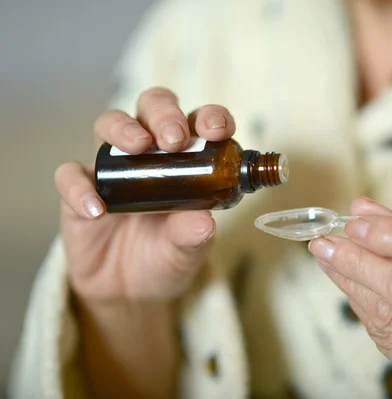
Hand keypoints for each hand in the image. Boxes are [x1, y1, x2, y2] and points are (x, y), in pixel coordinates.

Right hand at [55, 88, 236, 300]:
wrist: (130, 290)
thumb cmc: (166, 257)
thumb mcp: (187, 252)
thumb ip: (194, 236)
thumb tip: (203, 222)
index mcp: (188, 158)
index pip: (199, 123)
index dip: (210, 117)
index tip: (216, 130)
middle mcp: (150, 153)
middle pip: (153, 108)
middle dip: (164, 114)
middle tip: (174, 139)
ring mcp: (114, 167)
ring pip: (108, 123)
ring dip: (123, 128)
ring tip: (137, 146)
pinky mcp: (80, 189)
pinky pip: (70, 176)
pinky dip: (80, 187)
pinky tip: (96, 209)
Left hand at [309, 197, 391, 398]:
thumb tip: (361, 210)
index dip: (390, 234)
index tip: (356, 222)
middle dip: (357, 260)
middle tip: (326, 241)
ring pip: (386, 314)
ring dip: (349, 280)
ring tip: (327, 256)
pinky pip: (381, 337)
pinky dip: (360, 305)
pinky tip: (347, 284)